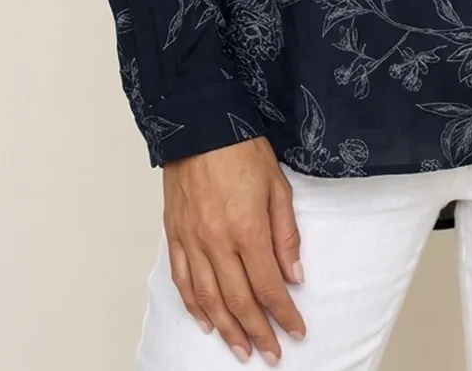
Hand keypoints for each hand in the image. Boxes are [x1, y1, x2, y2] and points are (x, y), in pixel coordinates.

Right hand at [162, 136, 306, 362]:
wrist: (200, 124)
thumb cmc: (241, 149)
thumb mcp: (277, 186)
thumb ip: (286, 235)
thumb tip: (294, 276)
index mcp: (247, 229)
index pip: (269, 286)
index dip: (284, 314)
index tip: (296, 331)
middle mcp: (217, 241)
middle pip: (239, 300)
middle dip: (258, 332)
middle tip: (271, 354)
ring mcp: (193, 240)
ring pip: (209, 299)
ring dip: (226, 329)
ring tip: (241, 349)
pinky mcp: (175, 235)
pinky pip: (184, 280)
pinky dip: (195, 306)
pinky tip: (206, 322)